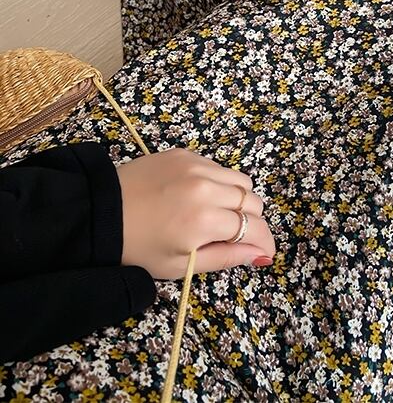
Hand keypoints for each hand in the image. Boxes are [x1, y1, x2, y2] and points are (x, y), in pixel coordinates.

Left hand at [116, 148, 274, 278]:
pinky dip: (220, 183)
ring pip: (241, 181)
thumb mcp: (182, 265)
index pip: (254, 227)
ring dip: (239, 200)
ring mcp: (196, 165)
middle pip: (253, 201)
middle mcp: (206, 187)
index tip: (264, 252)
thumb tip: (261, 256)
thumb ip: (226, 258)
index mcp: (204, 220)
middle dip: (252, 222)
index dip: (265, 242)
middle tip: (235, 236)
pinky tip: (200, 196)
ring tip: (219, 215)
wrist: (101, 212)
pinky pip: (219, 167)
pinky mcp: (185, 153)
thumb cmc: (139, 247)